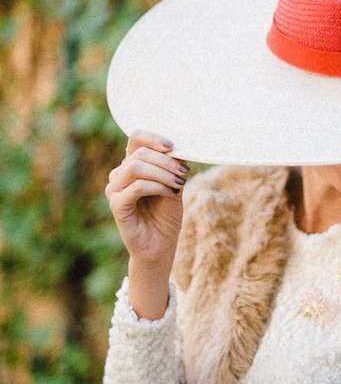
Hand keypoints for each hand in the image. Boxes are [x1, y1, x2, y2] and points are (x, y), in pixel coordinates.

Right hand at [106, 130, 186, 268]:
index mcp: (132, 165)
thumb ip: (172, 166)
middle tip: (184, 172)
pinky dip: (158, 187)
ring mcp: (114, 189)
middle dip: (166, 161)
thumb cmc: (166, 215)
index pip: (136, 138)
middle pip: (139, 153)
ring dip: (163, 173)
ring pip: (136, 167)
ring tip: (178, 184)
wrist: (160, 245)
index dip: (154, 138)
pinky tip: (170, 194)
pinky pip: (137, 186)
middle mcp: (119, 174)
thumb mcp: (173, 184)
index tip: (173, 147)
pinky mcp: (116, 205)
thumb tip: (179, 148)